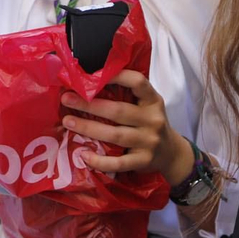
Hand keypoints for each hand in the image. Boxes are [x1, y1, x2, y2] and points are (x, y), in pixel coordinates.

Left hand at [60, 70, 193, 185]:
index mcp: (153, 101)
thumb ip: (128, 94)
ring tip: (68, 122)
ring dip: (88, 128)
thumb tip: (91, 80)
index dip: (116, 76)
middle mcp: (153, 120)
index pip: (137, 82)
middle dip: (89, 104)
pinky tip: (84, 155)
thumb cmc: (150, 124)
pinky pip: (118, 163)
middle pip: (118, 110)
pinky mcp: (143, 161)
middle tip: (67, 99)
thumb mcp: (147, 105)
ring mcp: (149, 142)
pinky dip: (99, 161)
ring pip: (115, 135)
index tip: (92, 75)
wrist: (171, 154)